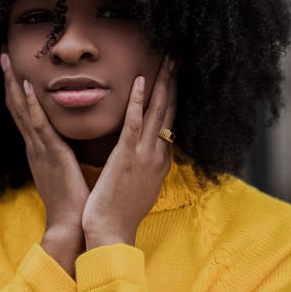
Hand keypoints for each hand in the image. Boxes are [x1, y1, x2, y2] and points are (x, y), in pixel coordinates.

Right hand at [0, 53, 88, 269]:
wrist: (72, 226)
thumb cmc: (74, 202)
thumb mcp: (67, 171)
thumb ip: (64, 155)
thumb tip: (68, 144)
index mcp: (39, 149)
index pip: (24, 113)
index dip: (17, 89)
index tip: (13, 67)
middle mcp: (34, 146)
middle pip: (16, 106)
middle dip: (8, 79)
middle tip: (1, 53)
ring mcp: (40, 149)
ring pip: (21, 110)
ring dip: (13, 83)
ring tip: (6, 59)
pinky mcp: (51, 154)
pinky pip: (38, 125)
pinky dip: (31, 105)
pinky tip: (27, 86)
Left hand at [81, 56, 177, 248]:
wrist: (111, 234)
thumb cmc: (119, 215)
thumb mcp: (139, 188)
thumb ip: (143, 169)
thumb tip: (142, 158)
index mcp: (160, 162)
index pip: (169, 123)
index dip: (173, 97)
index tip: (174, 76)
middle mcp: (158, 155)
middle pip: (169, 111)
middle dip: (174, 82)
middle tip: (178, 57)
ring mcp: (144, 156)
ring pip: (158, 112)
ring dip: (164, 83)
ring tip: (169, 59)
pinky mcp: (126, 157)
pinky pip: (135, 123)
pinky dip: (139, 101)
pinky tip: (141, 80)